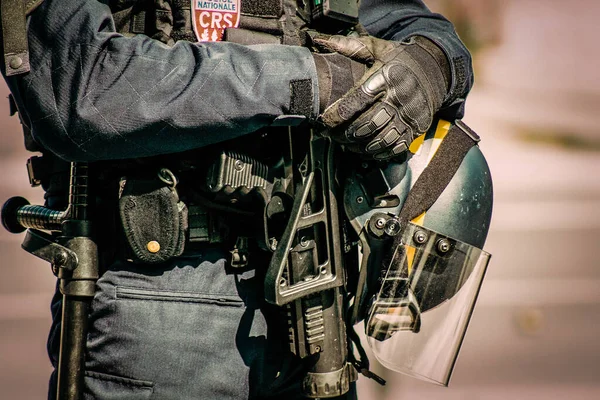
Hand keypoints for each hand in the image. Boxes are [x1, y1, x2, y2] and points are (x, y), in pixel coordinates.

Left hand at [311, 34, 450, 159]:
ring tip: (348, 146)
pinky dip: (381, 153)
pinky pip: (398, 146)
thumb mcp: (378, 48)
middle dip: (349, 134)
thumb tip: (319, 40)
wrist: (436, 68)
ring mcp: (411, 113)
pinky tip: (368, 151)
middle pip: (371, 123)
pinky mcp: (418, 126)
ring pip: (384, 138)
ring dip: (363, 146)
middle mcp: (400, 96)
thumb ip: (350, 46)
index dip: (340, 113)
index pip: (359, 99)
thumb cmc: (399, 59)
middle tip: (334, 137)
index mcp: (386, 76)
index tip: (325, 121)